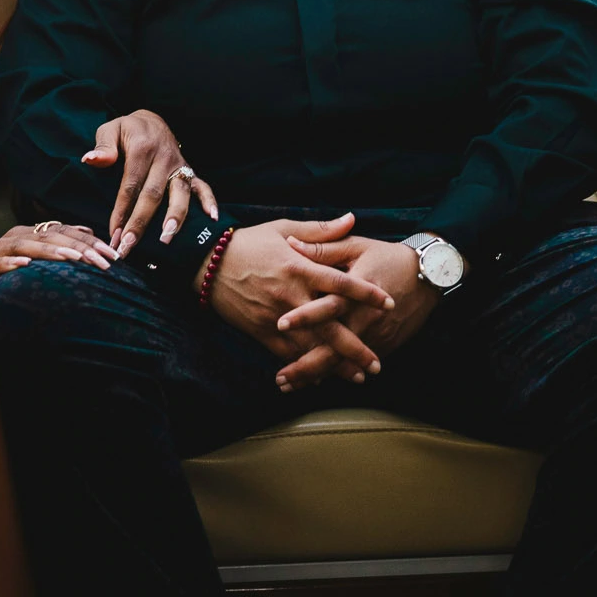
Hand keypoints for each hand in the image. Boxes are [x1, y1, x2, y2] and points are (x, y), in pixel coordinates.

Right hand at [0, 222, 114, 301]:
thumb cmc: (3, 273)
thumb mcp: (34, 258)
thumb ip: (57, 245)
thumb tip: (88, 233)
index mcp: (30, 233)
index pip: (64, 232)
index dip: (90, 241)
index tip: (114, 254)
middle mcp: (15, 237)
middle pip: (51, 237)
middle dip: (79, 248)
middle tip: (103, 261)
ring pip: (27, 247)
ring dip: (51, 252)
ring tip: (72, 259)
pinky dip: (11, 264)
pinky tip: (25, 266)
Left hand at [82, 110, 219, 256]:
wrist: (153, 120)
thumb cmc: (128, 129)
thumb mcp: (110, 129)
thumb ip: (103, 146)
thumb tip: (90, 160)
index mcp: (142, 149)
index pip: (130, 185)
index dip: (122, 211)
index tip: (114, 234)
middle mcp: (164, 158)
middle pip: (153, 195)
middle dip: (141, 223)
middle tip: (129, 246)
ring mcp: (180, 166)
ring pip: (179, 194)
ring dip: (174, 218)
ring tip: (166, 240)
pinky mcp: (190, 171)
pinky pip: (203, 186)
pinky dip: (209, 201)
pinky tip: (211, 219)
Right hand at [205, 215, 396, 391]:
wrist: (207, 263)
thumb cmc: (249, 242)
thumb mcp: (284, 228)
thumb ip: (321, 230)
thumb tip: (352, 219)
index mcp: (300, 268)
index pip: (340, 283)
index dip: (367, 293)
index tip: (389, 303)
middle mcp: (290, 295)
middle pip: (329, 326)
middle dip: (355, 348)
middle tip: (377, 364)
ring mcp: (275, 316)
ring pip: (309, 346)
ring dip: (334, 364)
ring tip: (358, 377)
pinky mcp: (260, 331)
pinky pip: (286, 353)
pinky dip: (304, 366)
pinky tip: (321, 377)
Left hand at [274, 235, 438, 388]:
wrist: (429, 277)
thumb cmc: (387, 258)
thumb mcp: (357, 246)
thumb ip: (323, 247)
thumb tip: (291, 243)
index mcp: (356, 289)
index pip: (329, 305)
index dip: (306, 315)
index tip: (280, 325)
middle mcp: (365, 317)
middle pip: (334, 346)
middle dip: (306, 364)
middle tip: (280, 378)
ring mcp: (375, 334)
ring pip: (343, 362)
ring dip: (316, 375)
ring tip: (288, 386)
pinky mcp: (383, 345)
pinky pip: (356, 364)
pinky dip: (335, 373)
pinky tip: (313, 382)